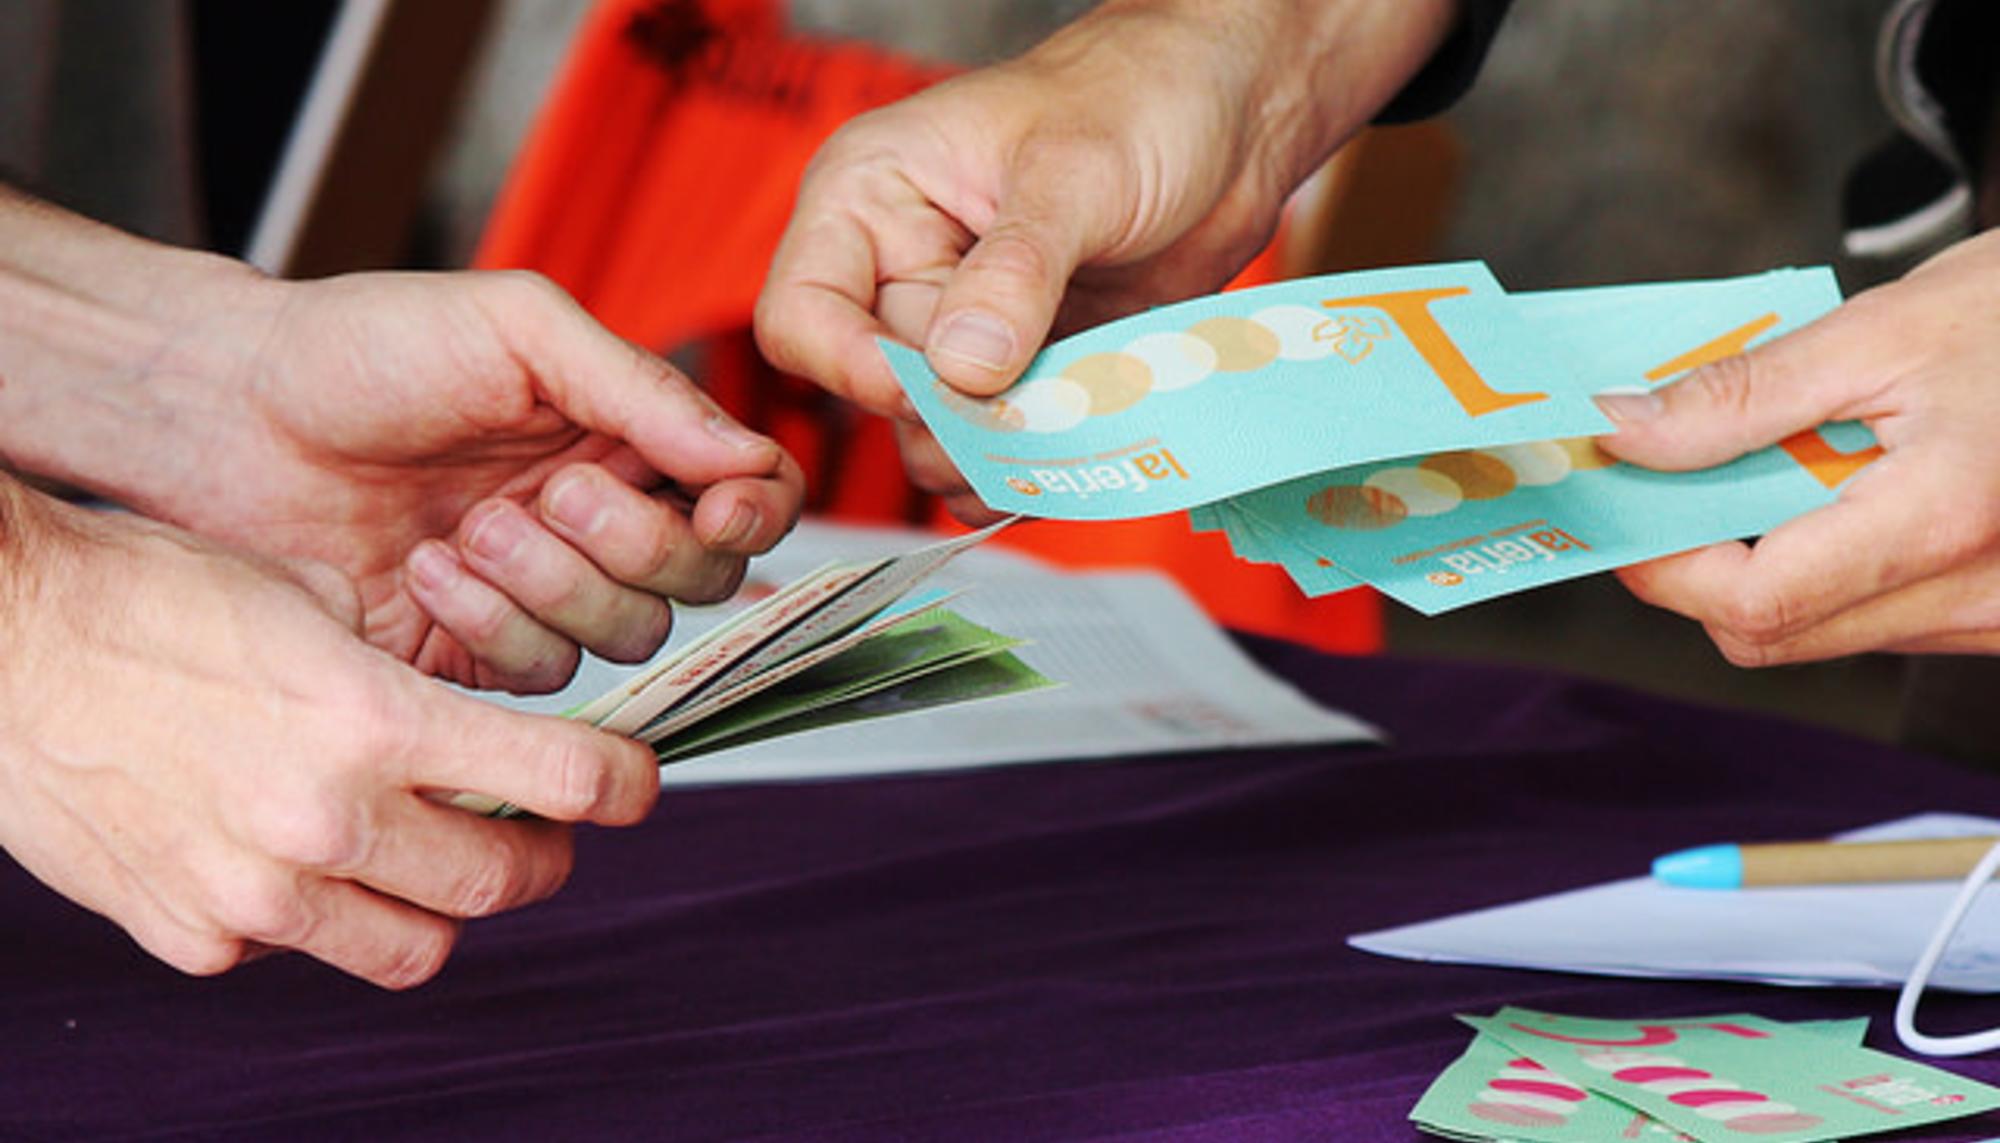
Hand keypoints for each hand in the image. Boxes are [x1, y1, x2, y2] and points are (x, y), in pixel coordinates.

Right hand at [0, 484, 658, 985]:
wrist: (0, 640)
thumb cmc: (151, 595)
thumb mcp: (309, 595)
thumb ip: (399, 672)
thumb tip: (460, 717)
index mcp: (372, 720)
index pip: (559, 779)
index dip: (621, 786)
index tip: (634, 784)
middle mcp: (325, 820)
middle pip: (501, 882)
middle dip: (541, 857)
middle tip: (536, 830)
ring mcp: (255, 893)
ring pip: (414, 947)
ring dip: (443, 905)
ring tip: (429, 857)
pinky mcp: (192, 935)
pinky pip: (299, 950)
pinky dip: (321, 915)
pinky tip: (295, 856)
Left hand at [113, 269, 803, 692]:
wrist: (230, 416)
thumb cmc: (367, 347)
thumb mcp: (517, 329)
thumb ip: (639, 388)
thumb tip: (744, 457)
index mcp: (630, 436)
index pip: (753, 494)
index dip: (757, 515)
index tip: (716, 511)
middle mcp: (605, 520)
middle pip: (705, 581)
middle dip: (635, 548)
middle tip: (550, 494)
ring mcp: (548, 593)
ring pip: (629, 638)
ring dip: (554, 587)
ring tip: (468, 528)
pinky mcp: (481, 655)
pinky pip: (542, 679)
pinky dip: (490, 628)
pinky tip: (427, 572)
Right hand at [754, 0, 1451, 515]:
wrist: (1235, 115)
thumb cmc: (1140, 97)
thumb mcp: (1074, 174)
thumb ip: (1016, 272)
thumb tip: (962, 370)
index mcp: (870, 198)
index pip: (803, 316)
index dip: (855, 369)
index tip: (937, 393)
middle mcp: (902, 268)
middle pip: (877, 393)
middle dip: (947, 424)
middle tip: (1025, 426)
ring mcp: (965, 325)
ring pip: (937, 435)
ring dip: (996, 458)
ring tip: (1065, 442)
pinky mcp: (1027, 367)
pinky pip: (1005, 446)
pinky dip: (1037, 467)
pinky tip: (1082, 455)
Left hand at [1597, 229, 1999, 663]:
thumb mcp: (1882, 330)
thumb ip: (1742, 395)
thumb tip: (1624, 432)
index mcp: (1942, 522)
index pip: (1754, 602)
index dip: (1663, 564)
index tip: (1623, 504)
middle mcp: (1978, 596)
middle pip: (1775, 633)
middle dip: (1700, 565)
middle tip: (1670, 480)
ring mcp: (1995, 617)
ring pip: (1824, 629)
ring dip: (1765, 562)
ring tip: (1767, 467)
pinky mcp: (1998, 611)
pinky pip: (1879, 613)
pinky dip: (1828, 561)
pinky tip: (1835, 487)